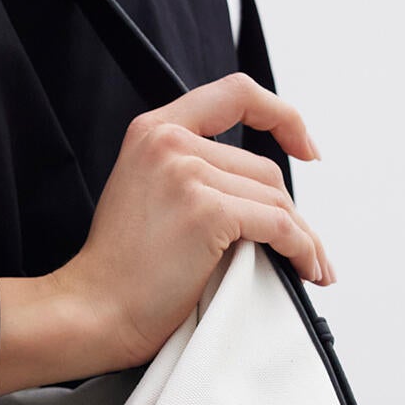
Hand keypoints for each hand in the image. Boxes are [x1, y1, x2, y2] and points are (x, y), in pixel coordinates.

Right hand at [46, 71, 336, 373]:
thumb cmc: (121, 270)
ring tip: (309, 263)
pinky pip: (277, 226)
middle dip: (290, 210)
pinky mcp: (207, 211)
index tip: (304, 146)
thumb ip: (188, 171)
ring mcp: (187, 173)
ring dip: (301, 235)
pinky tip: (305, 267)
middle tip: (301, 243)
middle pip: (262, 166)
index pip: (235, 94)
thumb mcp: (146, 193)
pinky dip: (301, 248)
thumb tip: (256, 187)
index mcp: (152, 129)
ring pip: (275, 198)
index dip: (281, 115)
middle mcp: (168, 141)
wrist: (94, 310)